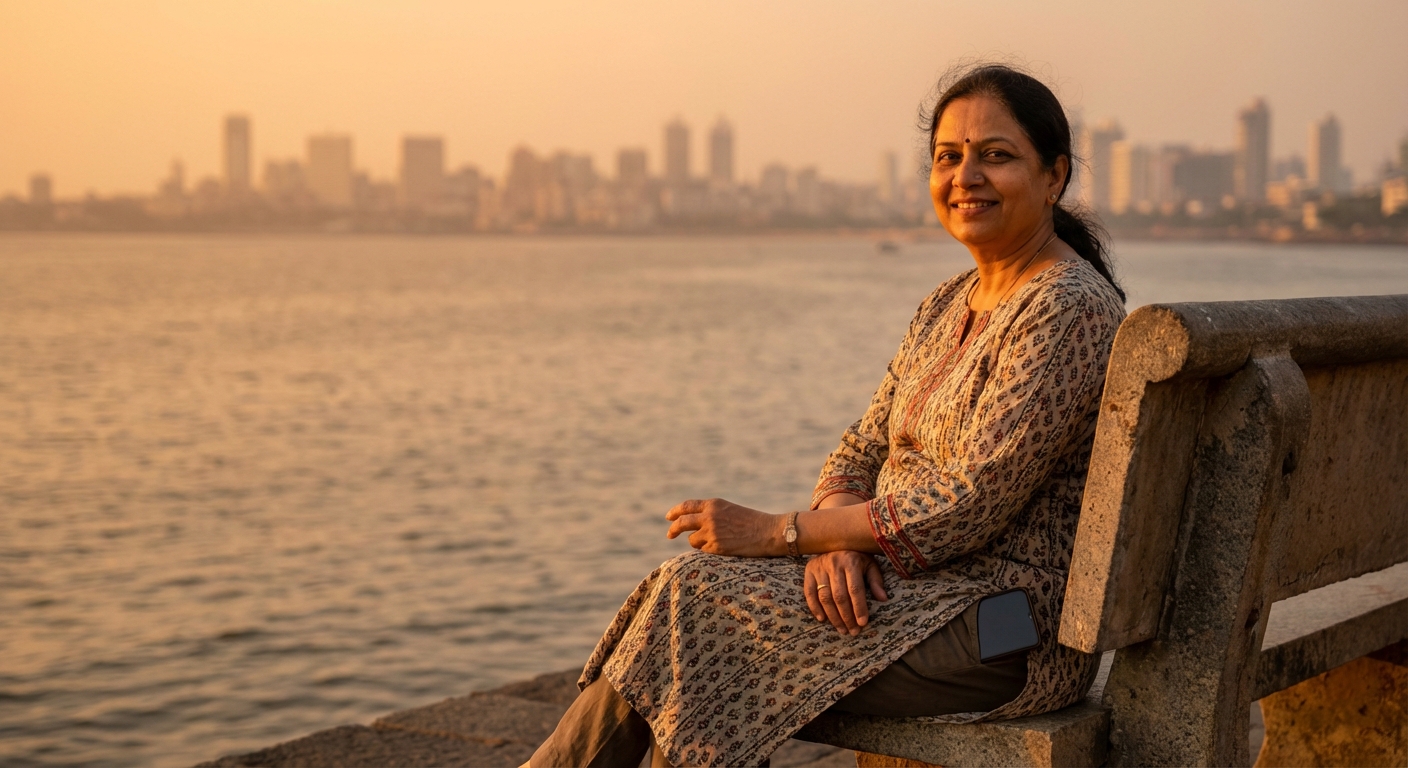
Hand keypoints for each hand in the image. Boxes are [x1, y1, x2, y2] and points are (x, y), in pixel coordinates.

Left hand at [665, 498, 781, 556]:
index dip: (675, 512)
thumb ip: (711, 513)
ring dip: (698, 542)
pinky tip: (723, 548)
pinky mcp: (716, 546)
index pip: (686, 506)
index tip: (669, 517)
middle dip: (673, 529)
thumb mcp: (729, 510)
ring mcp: (712, 531)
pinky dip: (708, 551)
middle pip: (682, 523)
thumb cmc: (752, 521)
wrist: (769, 531)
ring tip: (715, 542)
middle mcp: (710, 516)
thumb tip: (691, 524)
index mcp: (713, 504)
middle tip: (669, 535)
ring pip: (692, 540)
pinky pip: (703, 550)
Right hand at [804, 551, 888, 635]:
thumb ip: (876, 581)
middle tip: (853, 631)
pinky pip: (809, 593)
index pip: (855, 589)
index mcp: (851, 561)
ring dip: (833, 617)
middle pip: (839, 596)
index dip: (859, 608)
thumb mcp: (870, 564)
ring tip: (842, 629)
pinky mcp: (809, 571)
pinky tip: (823, 619)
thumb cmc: (856, 557)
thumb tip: (883, 599)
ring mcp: (819, 567)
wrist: (834, 540)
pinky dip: (814, 608)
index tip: (862, 623)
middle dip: (846, 617)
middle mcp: (834, 564)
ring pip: (824, 597)